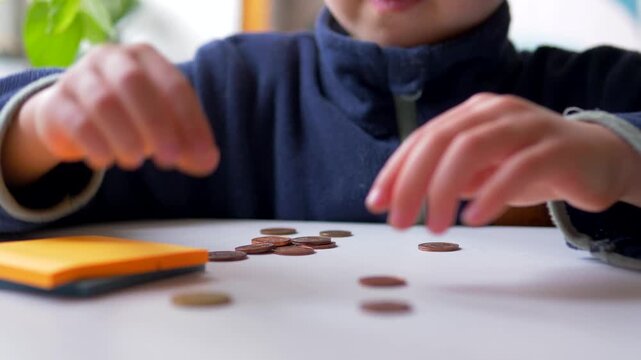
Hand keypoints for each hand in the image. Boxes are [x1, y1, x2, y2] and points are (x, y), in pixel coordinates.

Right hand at [5, 43, 218, 184]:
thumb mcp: (163, 127)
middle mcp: (112, 59)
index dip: (191, 123)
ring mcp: (79, 76)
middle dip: (157, 125)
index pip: (175, 86)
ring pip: (104, 102)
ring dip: (126, 137)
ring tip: (136, 162)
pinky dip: (96, 145)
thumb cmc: (131, 117)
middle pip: (135, 84)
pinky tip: (106, 161)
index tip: (201, 156)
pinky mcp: (55, 101)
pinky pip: (76, 121)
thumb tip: (208, 163)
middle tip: (170, 160)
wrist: (72, 117)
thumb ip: (187, 145)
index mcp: (146, 58)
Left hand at [365, 93, 640, 233]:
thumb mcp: (480, 172)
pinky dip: (490, 195)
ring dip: (444, 189)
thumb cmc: (529, 166)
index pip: (423, 138)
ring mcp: (526, 125)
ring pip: (471, 147)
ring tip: (434, 227)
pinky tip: (473, 219)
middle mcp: (495, 111)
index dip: (395, 170)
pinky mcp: (555, 148)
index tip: (376, 203)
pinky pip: (517, 168)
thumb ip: (445, 179)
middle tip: (398, 223)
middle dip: (411, 183)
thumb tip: (398, 198)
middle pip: (440, 141)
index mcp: (471, 114)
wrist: (598, 159)